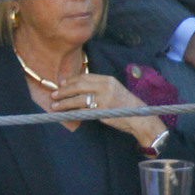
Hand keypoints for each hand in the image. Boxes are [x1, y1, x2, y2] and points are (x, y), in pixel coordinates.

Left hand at [51, 73, 167, 146]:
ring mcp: (103, 99)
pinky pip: (83, 111)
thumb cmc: (125, 105)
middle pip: (79, 86)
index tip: (61, 84)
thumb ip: (99, 88)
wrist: (140, 117)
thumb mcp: (114, 90)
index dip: (71, 80)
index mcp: (108, 80)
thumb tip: (80, 90)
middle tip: (54, 94)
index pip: (85, 77)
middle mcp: (105, 87)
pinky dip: (72, 112)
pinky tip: (65, 114)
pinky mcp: (102, 111)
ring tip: (55, 105)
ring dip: (64, 102)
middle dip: (64, 90)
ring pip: (78, 99)